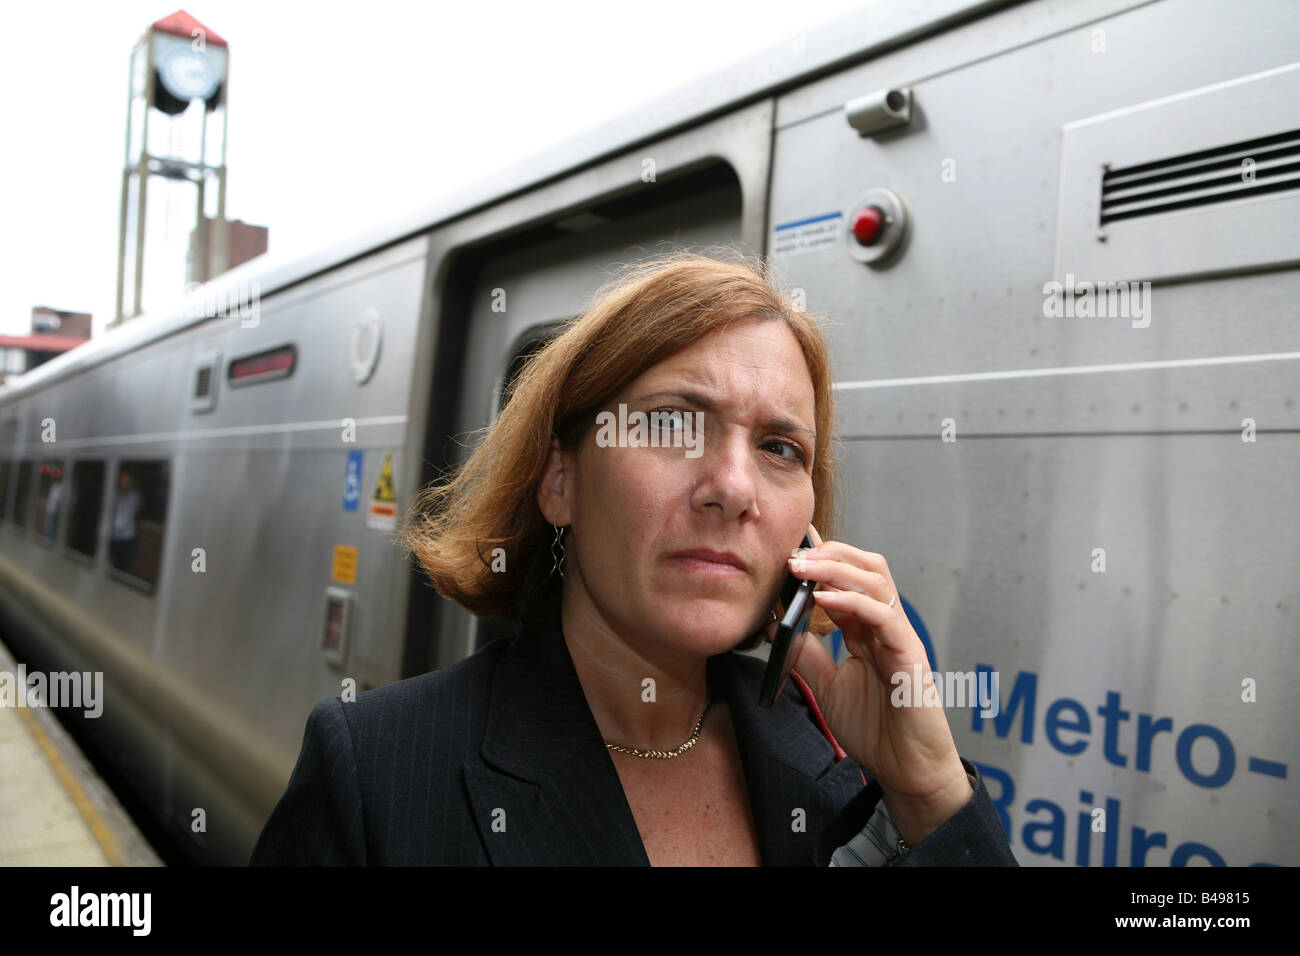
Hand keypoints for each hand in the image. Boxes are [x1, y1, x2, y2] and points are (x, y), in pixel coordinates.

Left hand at [783, 525, 973, 845]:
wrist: (907, 769)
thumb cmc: (876, 729)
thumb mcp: (828, 686)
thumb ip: (808, 655)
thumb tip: (775, 627)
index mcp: (867, 630)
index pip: (847, 580)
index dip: (821, 561)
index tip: (789, 550)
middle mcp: (886, 626)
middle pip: (867, 567)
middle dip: (829, 554)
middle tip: (792, 555)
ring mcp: (900, 636)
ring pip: (876, 581)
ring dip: (836, 569)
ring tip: (802, 569)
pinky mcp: (909, 655)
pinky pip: (884, 616)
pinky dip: (852, 602)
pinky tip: (823, 600)